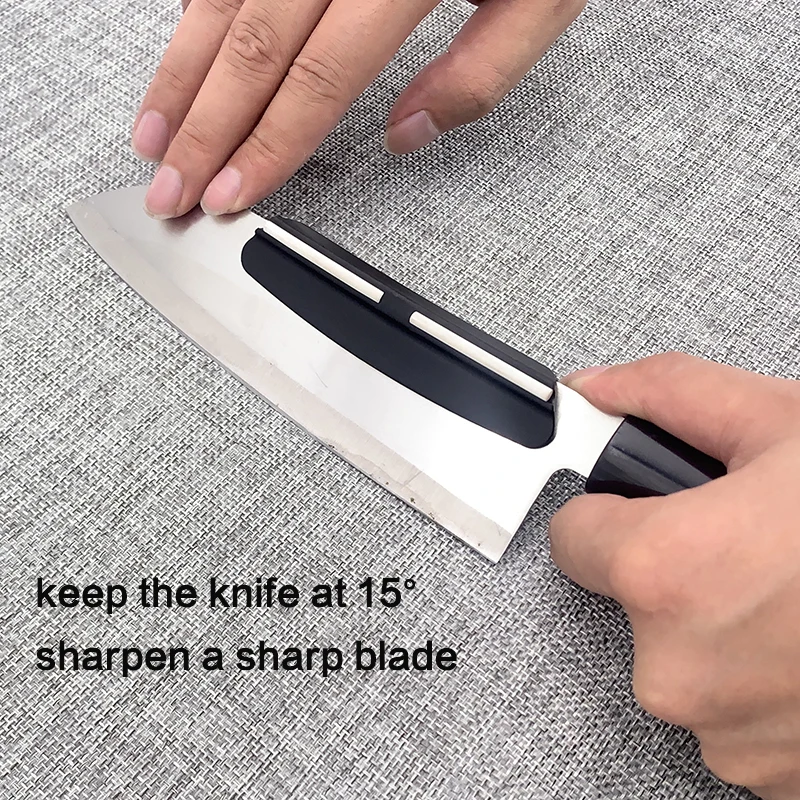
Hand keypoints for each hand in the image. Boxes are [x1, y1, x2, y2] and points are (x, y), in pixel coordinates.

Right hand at [132, 0, 584, 218]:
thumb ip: (480, 75)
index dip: (269, 145)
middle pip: (254, 46)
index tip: (232, 194)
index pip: (318, 80)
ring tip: (154, 134)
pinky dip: (197, 4)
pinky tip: (182, 46)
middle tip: (171, 188)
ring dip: (183, 71)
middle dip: (206, 128)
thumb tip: (405, 137)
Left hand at [549, 353, 799, 798]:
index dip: (608, 512)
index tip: (640, 507)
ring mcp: (725, 734)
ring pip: (681, 655)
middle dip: (675, 568)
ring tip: (792, 591)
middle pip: (630, 599)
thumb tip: (596, 388)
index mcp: (666, 572)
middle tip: (751, 544)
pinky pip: (726, 710)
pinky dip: (757, 677)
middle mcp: (679, 669)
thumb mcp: (780, 423)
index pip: (570, 538)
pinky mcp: (764, 773)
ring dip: (721, 626)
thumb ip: (668, 394)